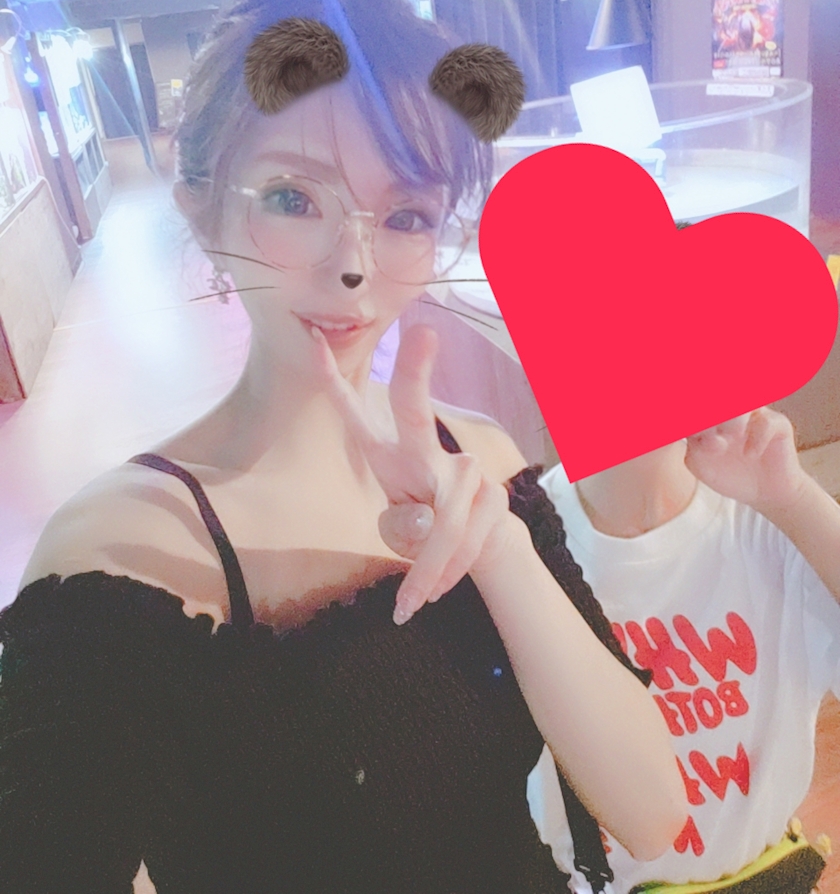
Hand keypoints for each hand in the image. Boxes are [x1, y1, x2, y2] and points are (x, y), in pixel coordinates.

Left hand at [310, 323, 514, 623]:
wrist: (485, 548)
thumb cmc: (428, 531)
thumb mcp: (400, 531)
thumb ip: (403, 528)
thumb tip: (426, 523)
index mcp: (389, 455)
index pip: (356, 416)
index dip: (333, 381)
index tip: (310, 340)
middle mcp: (424, 452)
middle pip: (417, 411)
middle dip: (417, 373)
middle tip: (424, 330)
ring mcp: (462, 469)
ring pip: (444, 518)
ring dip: (427, 569)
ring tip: (408, 606)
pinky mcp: (491, 494)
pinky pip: (466, 538)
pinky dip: (446, 573)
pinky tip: (430, 594)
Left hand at [684, 408, 806, 513]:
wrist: (764, 492)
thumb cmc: (730, 474)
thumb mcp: (700, 464)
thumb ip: (691, 445)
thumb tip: (692, 431)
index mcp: (709, 414)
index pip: (697, 402)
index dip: (690, 415)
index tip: (691, 437)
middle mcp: (732, 408)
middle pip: (718, 396)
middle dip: (707, 420)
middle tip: (704, 441)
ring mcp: (755, 413)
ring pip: (742, 404)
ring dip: (729, 422)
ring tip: (722, 446)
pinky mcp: (778, 424)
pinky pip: (766, 421)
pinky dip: (755, 439)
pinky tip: (750, 455)